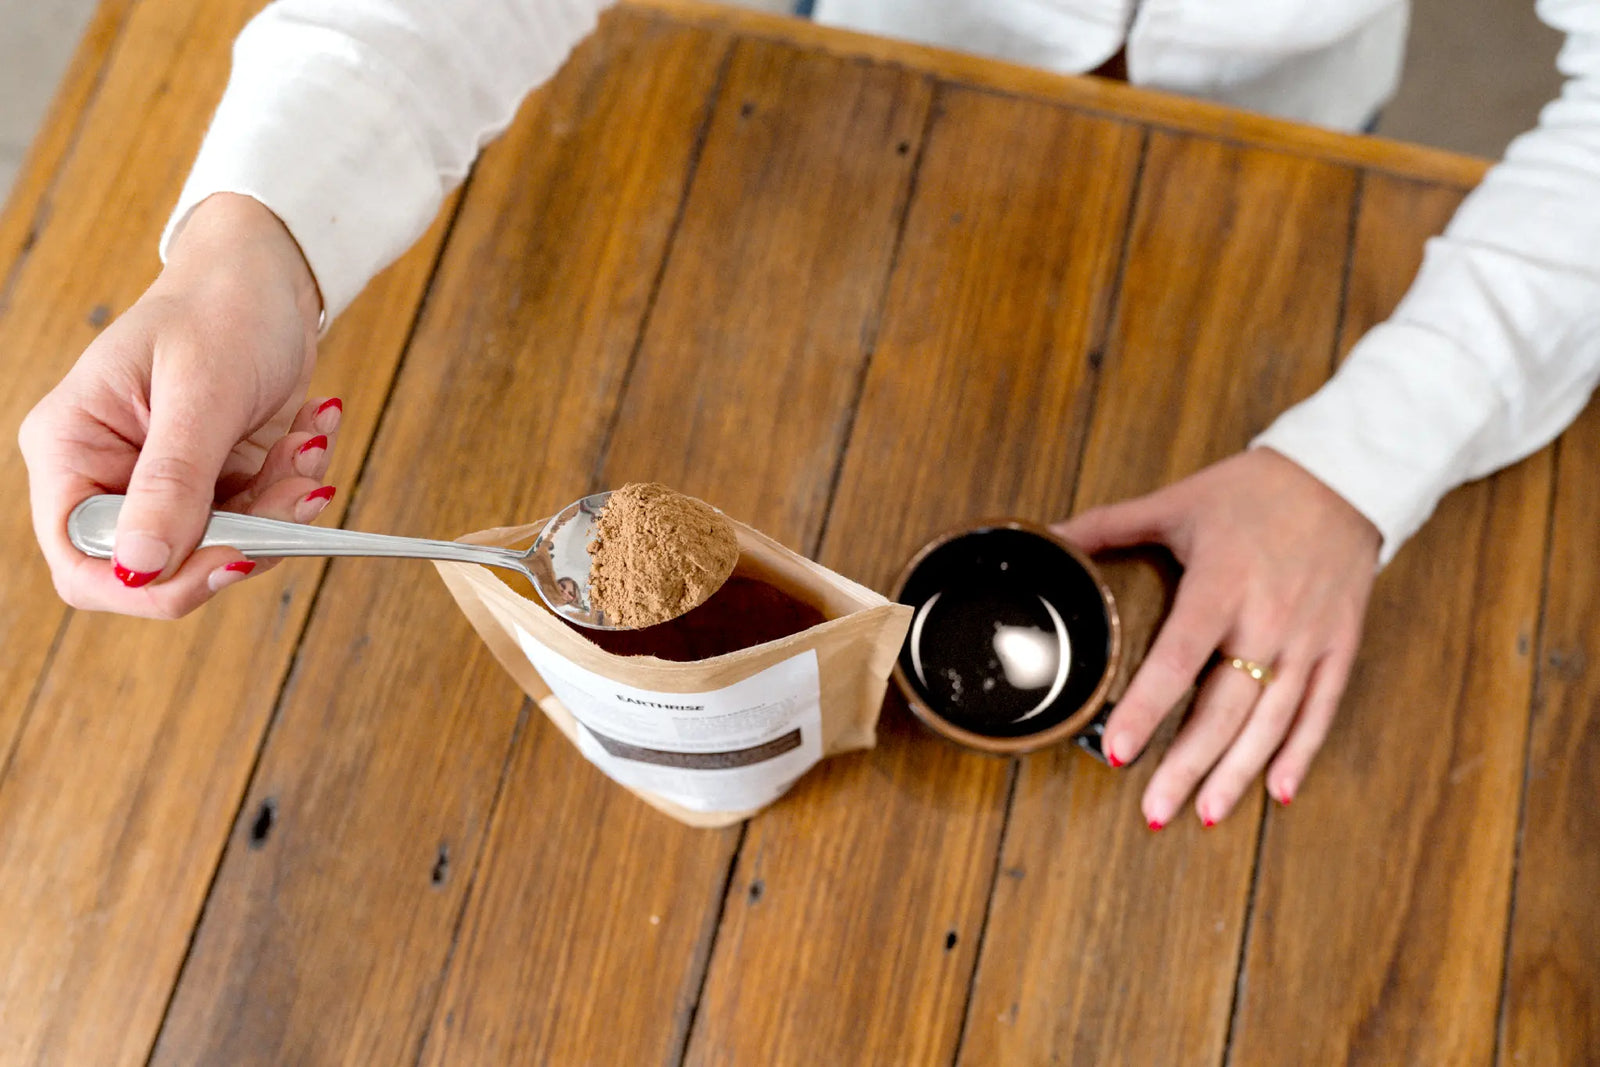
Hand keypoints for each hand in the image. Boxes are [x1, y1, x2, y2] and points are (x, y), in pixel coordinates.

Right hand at [19, 193, 335, 618]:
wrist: (269, 275)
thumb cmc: (220, 307)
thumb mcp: (200, 391)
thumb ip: (171, 483)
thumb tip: (139, 568)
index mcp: (72, 448)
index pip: (83, 560)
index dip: (150, 584)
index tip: (228, 561)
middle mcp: (110, 475)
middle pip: (161, 567)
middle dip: (241, 539)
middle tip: (297, 493)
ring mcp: (167, 484)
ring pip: (224, 548)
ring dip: (281, 508)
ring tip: (307, 441)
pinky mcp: (219, 482)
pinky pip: (260, 519)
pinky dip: (294, 486)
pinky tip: (307, 431)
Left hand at [1053, 448, 1380, 827]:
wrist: (1341, 475)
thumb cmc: (1250, 492)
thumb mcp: (1175, 503)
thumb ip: (1108, 526)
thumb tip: (1047, 537)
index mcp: (1220, 585)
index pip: (1178, 659)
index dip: (1148, 708)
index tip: (1120, 752)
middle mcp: (1267, 620)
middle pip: (1224, 708)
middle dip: (1187, 764)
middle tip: (1153, 811)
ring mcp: (1308, 639)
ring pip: (1271, 722)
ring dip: (1237, 774)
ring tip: (1203, 815)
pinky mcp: (1340, 647)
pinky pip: (1320, 711)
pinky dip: (1299, 755)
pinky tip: (1277, 793)